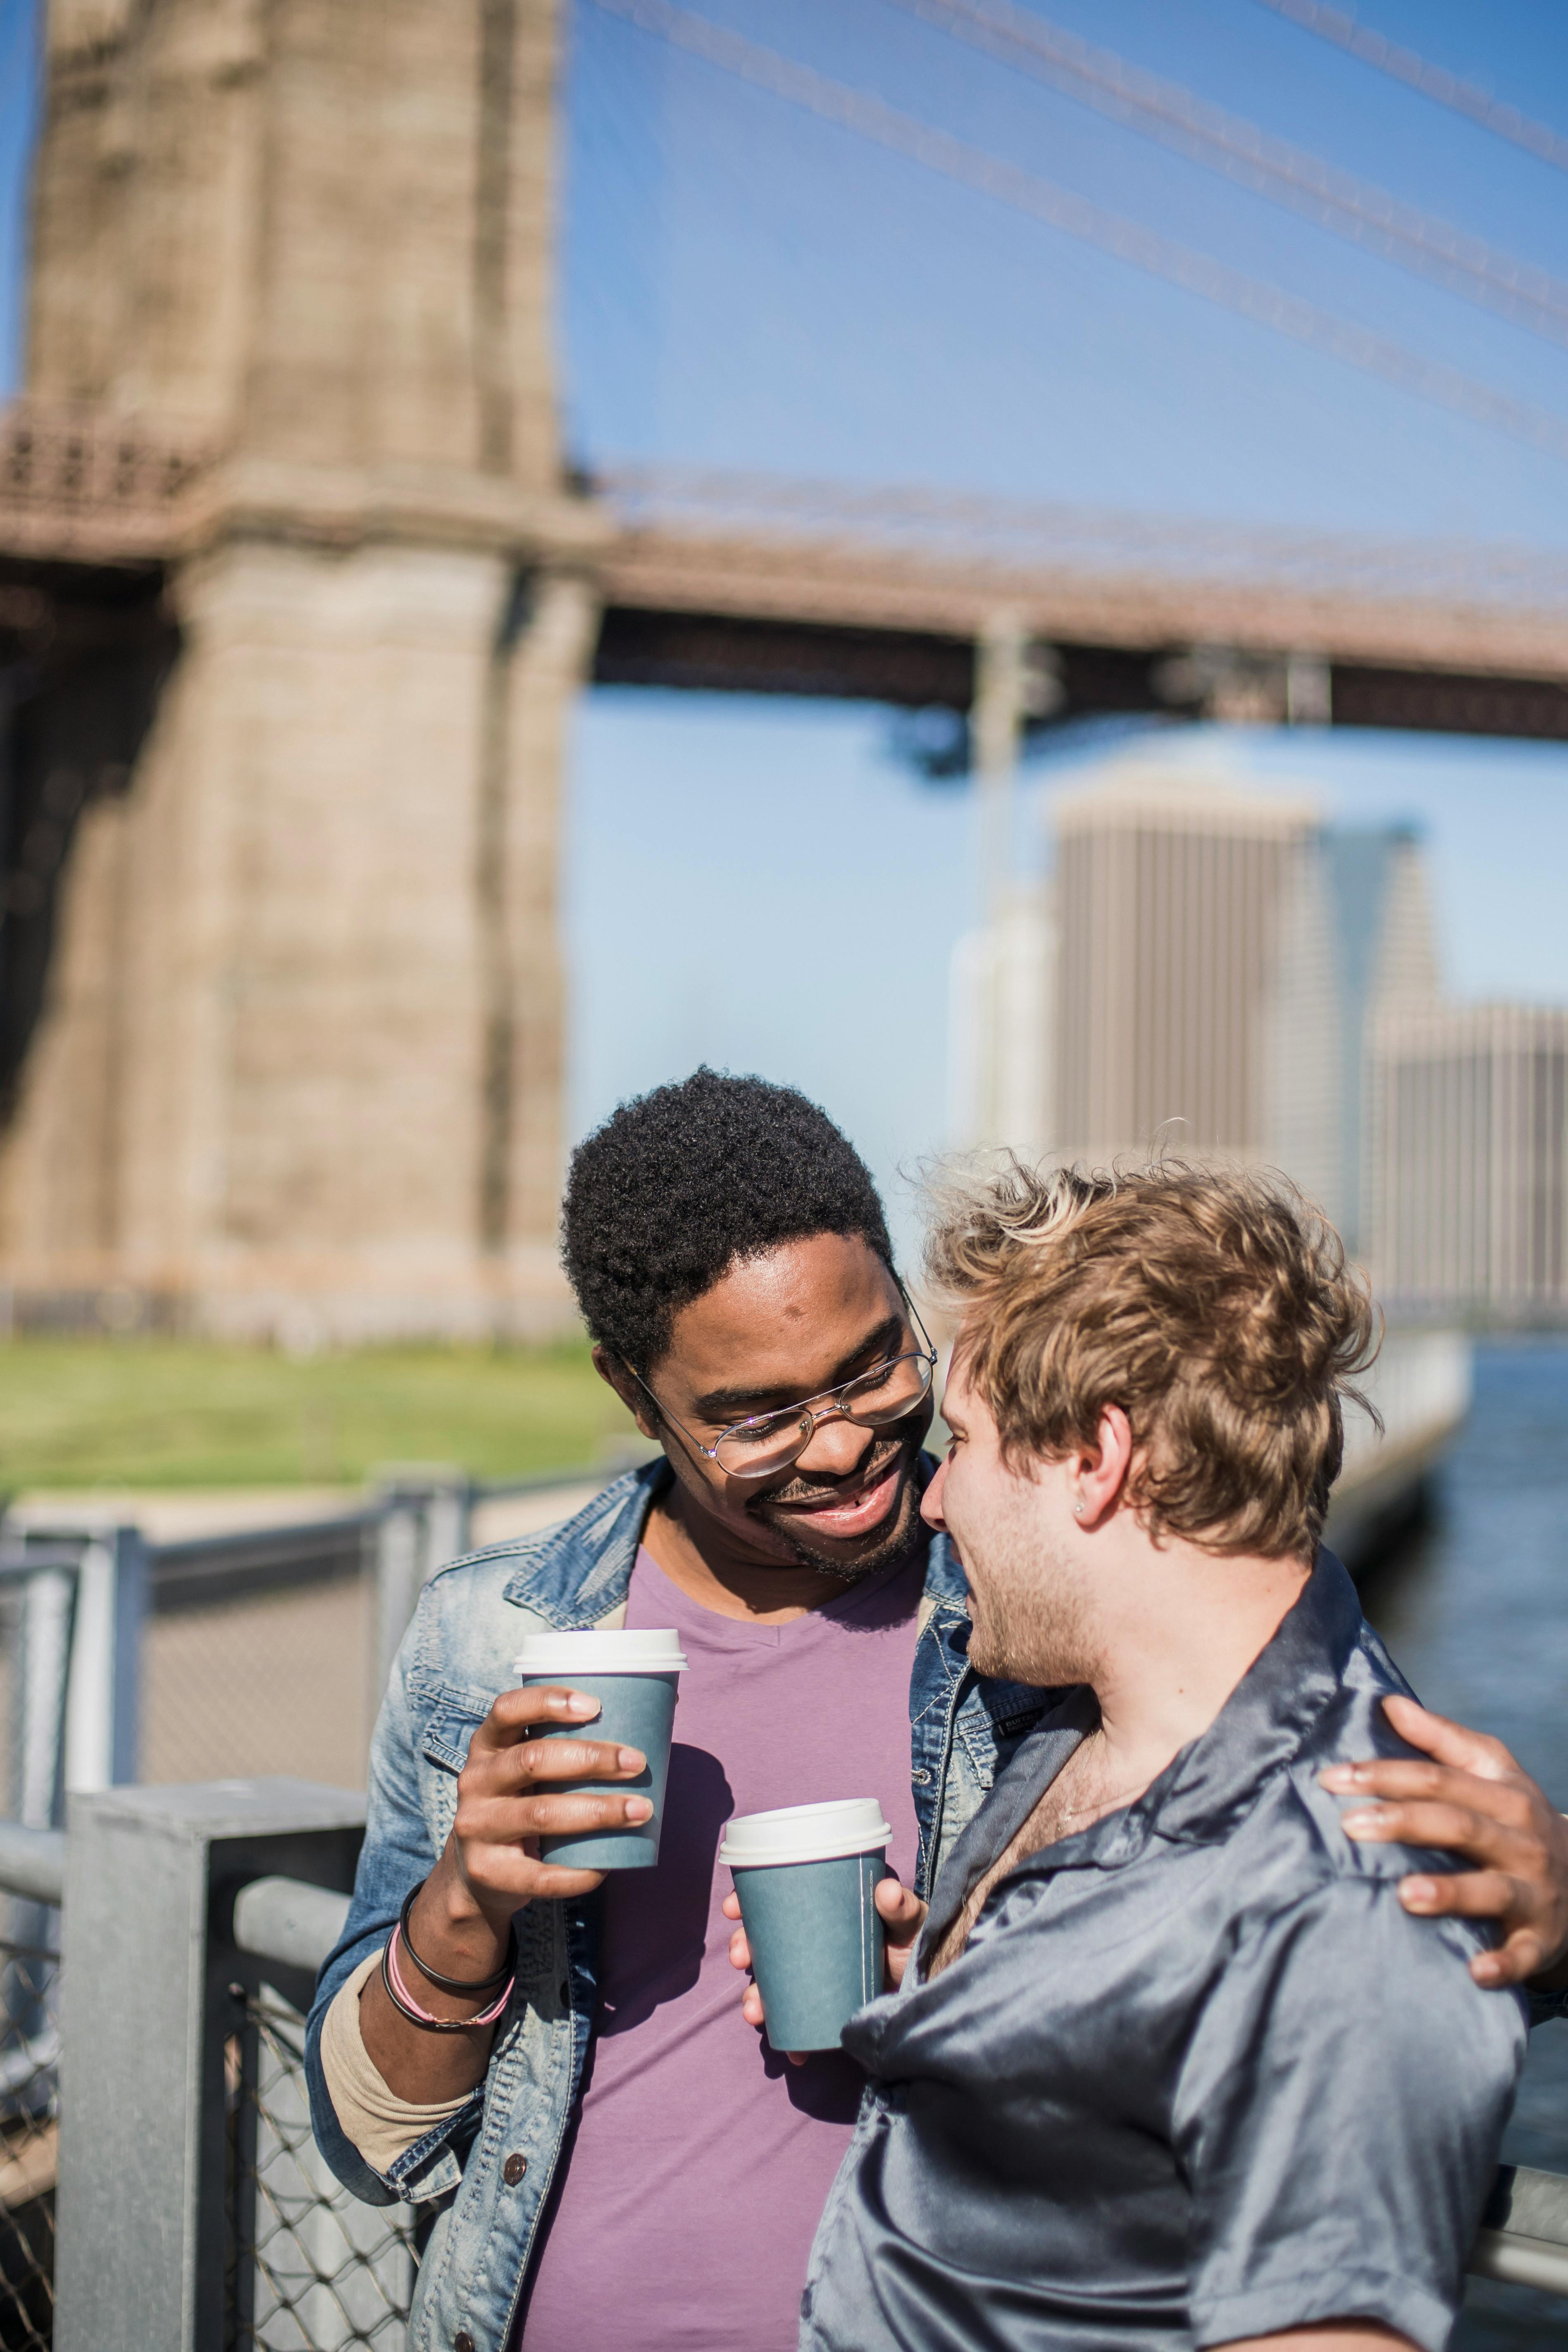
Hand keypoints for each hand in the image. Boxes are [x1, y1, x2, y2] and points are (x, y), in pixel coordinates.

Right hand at [425, 1684, 652, 1962]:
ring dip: (598, 1810)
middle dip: (591, 1759)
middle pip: (532, 1759)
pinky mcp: (488, 1871)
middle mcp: (475, 1781)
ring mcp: (477, 1827)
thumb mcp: (524, 1767)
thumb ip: (565, 1744)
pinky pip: (539, 1874)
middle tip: (637, 1763)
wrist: (477, 1872)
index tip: (595, 1705)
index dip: (548, 1701)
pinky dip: (578, 1871)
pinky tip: (607, 1865)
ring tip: (640, 1809)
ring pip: (541, 1813)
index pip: (508, 1709)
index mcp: (487, 1745)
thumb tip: (653, 1712)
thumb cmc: (522, 1802)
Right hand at [722, 1875, 929, 2062]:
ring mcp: (815, 1974)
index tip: (733, 1909)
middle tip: (740, 1957)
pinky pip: (796, 2020)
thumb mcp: (909, 1920)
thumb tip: (887, 1893)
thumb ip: (902, 1907)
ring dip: (754, 1995)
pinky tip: (790, 2050)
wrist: (932, 1982)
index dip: (748, 1900)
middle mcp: (812, 1938)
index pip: (777, 1895)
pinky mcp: (824, 2006)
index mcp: (823, 1906)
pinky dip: (789, 2037)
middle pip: (765, 1939)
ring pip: (772, 1981)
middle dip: (744, 1948)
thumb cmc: (917, 1940)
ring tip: (753, 2010)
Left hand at [1318, 1695, 1567, 1989]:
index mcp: (1505, 1795)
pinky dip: (1502, 1963)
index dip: (1385, 1775)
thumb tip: (1389, 1703)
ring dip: (1449, 1892)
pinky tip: (1474, 1971)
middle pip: (1459, 1825)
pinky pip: (1522, 1954)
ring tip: (1403, 1894)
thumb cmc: (1518, 1819)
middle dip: (1404, 1822)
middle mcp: (1520, 1840)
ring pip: (1491, 1889)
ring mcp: (1533, 1891)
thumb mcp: (1493, 1771)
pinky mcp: (1540, 1939)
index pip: (1438, 1778)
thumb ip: (1441, 1738)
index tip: (1332, 1778)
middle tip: (1350, 1826)